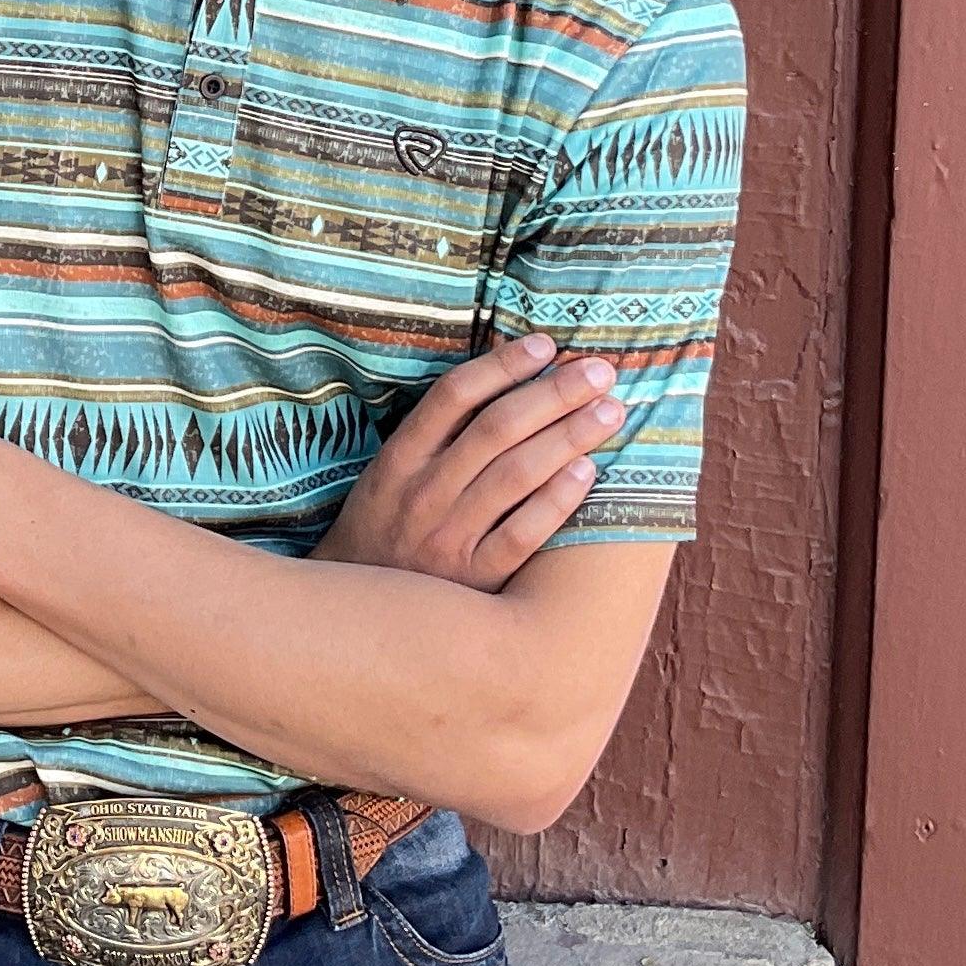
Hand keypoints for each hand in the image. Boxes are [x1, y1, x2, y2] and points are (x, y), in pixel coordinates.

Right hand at [311, 333, 625, 592]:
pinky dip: (556, 500)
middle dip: (554, 393)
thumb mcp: (389, 476)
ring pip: (516, 475)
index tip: (547, 345)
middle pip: (498, 428)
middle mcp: (423, 494)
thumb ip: (436, 435)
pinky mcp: (474, 581)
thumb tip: (503, 383)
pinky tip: (588, 472)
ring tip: (609, 412)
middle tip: (601, 371)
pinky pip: (523, 534)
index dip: (504, 365)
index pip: (455, 396)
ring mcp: (448, 539)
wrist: (355, 620)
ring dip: (569, 436)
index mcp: (399, 460)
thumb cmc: (384, 530)